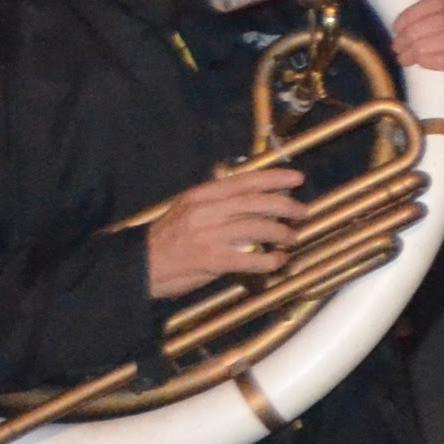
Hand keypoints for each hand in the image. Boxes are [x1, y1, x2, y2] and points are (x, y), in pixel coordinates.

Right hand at [145, 165, 307, 296]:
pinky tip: (279, 260)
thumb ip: (215, 198)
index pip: (244, 181)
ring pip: (258, 228)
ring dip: (282, 233)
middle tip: (303, 211)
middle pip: (256, 203)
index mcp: (201, 196)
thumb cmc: (168, 237)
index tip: (297, 178)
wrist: (140, 264)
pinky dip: (270, 260)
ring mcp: (209, 236)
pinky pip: (251, 259)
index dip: (274, 178)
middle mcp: (206, 212)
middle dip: (286, 206)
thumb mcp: (187, 208)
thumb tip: (244, 185)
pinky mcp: (212, 260)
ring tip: (292, 237)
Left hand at [390, 0, 443, 78]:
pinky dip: (439, 60)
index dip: (414, 13)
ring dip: (422, 48)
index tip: (396, 27)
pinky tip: (423, 62)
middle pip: (443, 21)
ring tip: (404, 57)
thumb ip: (438, 0)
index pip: (440, 2)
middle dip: (414, 34)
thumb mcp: (441, 18)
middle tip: (397, 46)